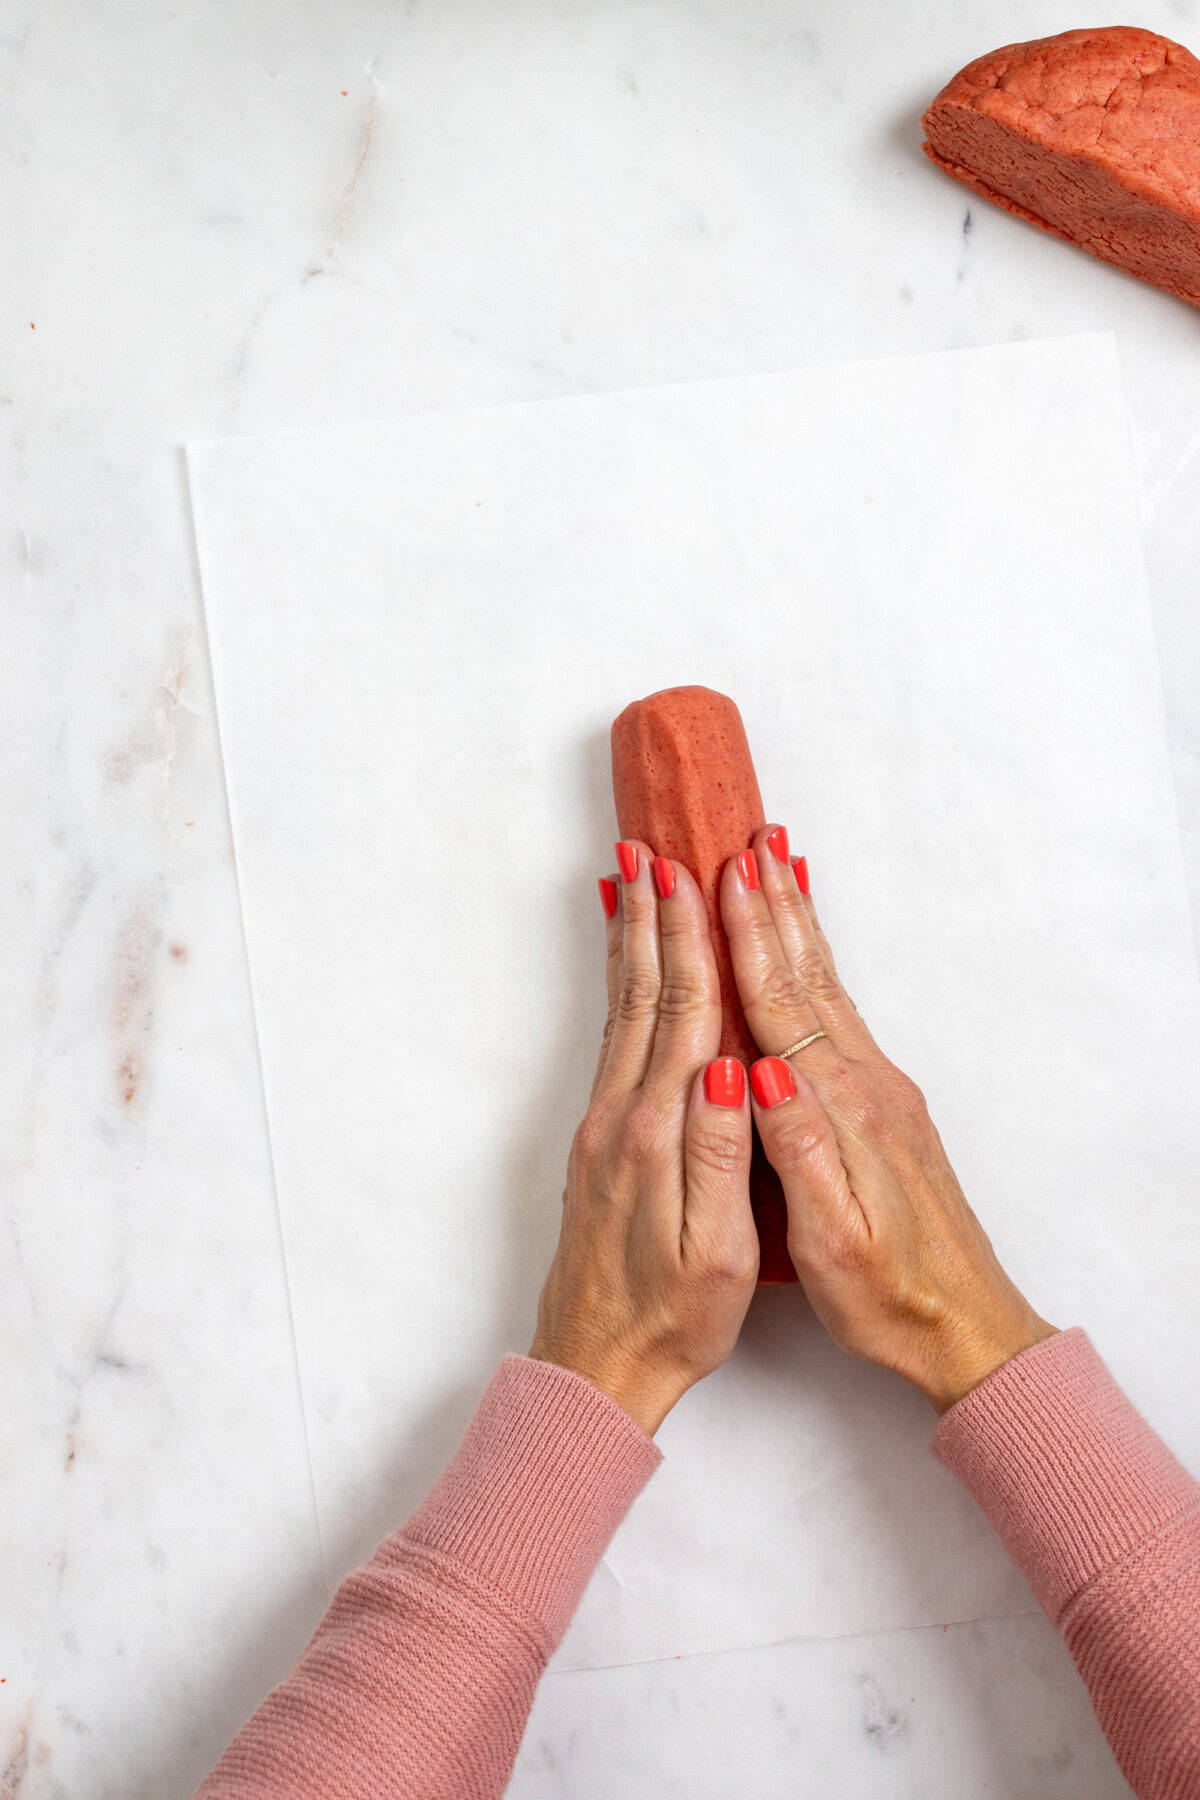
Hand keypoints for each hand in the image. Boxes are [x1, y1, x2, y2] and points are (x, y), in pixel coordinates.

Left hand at [529, 839, 759, 1434]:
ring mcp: (602, 1127)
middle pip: (643, 994)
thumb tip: (733, 1068)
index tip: (689, 873)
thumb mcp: (720, 1254)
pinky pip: (612, 1041)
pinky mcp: (597, 1143)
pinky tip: (624, 970)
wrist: (593, 1368)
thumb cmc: (672, 1321)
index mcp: (660, 1136)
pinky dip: (621, 989)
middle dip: (649, 916)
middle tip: (648, 846)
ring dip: (628, 942)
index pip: (685, 1014)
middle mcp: (622, 1118)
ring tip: (628, 883)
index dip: (690, 939)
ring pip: (622, 1012)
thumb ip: (724, 1156)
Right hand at [722, 826, 1056, 1412]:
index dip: (748, 939)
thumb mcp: (834, 1240)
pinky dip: (812, 968)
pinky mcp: (881, 1108)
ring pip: (825, 987)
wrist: (965, 1329)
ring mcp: (877, 1092)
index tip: (721, 873)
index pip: (783, 1006)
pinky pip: (835, 1013)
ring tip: (773, 870)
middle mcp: (864, 1086)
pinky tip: (804, 956)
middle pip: (808, 976)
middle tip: (744, 839)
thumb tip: (766, 1073)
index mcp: (842, 1111)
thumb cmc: (889, 1298)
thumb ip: (802, 1151)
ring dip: (794, 924)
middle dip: (772, 905)